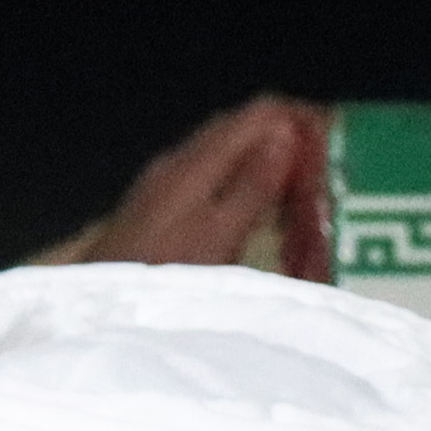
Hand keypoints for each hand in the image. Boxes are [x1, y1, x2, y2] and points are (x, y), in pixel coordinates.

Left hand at [37, 97, 330, 269]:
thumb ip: (251, 186)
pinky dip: (242, 184)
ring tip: (303, 187)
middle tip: (328, 165)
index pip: (254, 115)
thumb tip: (284, 132)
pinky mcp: (157, 211)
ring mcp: (163, 187)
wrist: (95, 315)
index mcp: (194, 163)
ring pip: (223, 154)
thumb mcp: (218, 236)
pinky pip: (211, 179)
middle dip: (284, 138)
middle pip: (237, 130)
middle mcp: (176, 164)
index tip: (335, 138)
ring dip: (264, 162)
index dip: (296, 118)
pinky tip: (259, 211)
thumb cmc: (163, 278)